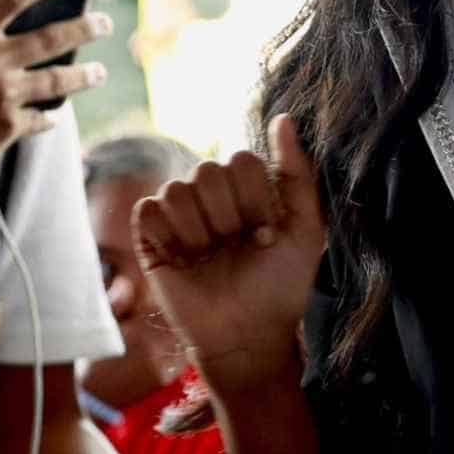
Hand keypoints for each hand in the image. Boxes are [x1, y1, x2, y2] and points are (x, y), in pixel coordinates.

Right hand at [0, 0, 109, 204]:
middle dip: (84, 28)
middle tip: (104, 23)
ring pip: (57, 78)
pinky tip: (54, 117)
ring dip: (83, 75)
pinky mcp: (9, 126)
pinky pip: (40, 118)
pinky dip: (48, 117)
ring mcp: (2, 93)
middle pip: (51, 37)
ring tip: (99, 73)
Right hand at [133, 115, 326, 395]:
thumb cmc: (280, 285)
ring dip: (199, 232)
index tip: (267, 237)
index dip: (256, 201)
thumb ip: (297, 171)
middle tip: (236, 249)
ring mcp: (179, 215)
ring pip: (177, 190)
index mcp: (246, 187)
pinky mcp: (150, 238)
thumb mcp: (306, 229)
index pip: (241, 160)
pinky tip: (183, 261)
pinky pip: (147, 210)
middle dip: (229, 218)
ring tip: (209, 258)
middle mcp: (211, 194)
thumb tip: (282, 118)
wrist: (248, 335)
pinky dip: (167, 236)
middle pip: (209, 171)